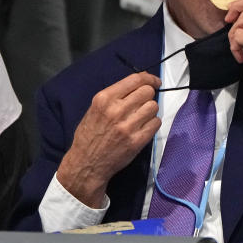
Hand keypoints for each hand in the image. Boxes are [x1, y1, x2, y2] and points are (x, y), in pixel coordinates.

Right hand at [57, 72, 160, 206]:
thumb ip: (116, 95)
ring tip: (141, 117)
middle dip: (148, 96)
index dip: (149, 79)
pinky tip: (143, 128)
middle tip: (142, 104)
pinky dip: (152, 124)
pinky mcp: (136, 141)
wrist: (86, 163)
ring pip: (153, 106)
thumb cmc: (90, 135)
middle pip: (147, 92)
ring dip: (150, 111)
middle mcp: (116, 110)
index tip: (155, 82)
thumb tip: (141, 82)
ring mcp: (127, 126)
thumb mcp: (95, 109)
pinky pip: (156, 123)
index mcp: (104, 99)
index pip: (135, 80)